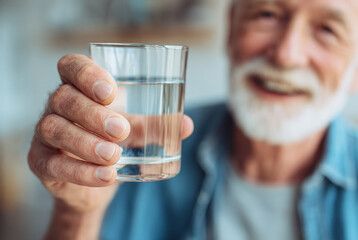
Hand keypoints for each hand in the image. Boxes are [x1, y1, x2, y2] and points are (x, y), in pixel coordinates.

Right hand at [27, 54, 193, 213]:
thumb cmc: (111, 140)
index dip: (87, 74)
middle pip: (64, 98)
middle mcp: (57, 105)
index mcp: (79, 86)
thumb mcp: (132, 128)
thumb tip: (186, 125)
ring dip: (86, 143)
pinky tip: (106, 176)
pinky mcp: (42, 162)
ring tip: (114, 155)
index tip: (110, 92)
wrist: (91, 179)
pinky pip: (53, 165)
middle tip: (121, 130)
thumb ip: (154, 124)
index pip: (71, 66)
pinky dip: (81, 171)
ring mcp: (45, 133)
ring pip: (55, 129)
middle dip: (94, 115)